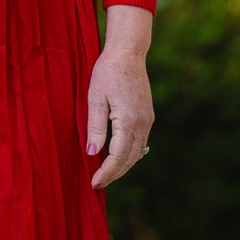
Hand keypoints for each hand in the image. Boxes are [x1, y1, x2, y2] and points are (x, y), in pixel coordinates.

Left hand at [86, 4, 153, 189]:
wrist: (128, 54)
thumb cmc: (107, 73)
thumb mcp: (95, 99)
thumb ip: (95, 128)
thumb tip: (92, 154)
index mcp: (128, 120)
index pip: (117, 156)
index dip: (106, 172)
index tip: (94, 184)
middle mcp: (142, 124)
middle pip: (129, 159)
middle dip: (114, 174)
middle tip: (97, 185)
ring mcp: (147, 121)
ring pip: (137, 153)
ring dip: (122, 166)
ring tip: (105, 175)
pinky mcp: (148, 116)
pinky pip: (140, 143)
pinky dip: (129, 155)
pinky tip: (118, 158)